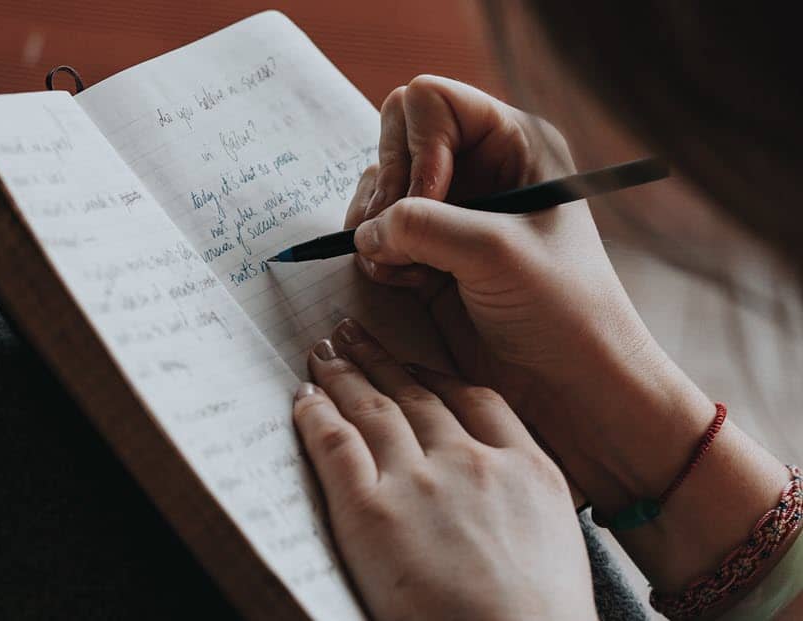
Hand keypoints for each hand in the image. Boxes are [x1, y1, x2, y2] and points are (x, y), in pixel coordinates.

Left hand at [293, 318, 595, 620]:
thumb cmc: (540, 617)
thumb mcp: (559, 539)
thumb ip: (524, 498)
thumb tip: (499, 496)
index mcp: (526, 468)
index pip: (475, 399)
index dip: (436, 375)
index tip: (415, 363)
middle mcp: (471, 461)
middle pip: (416, 394)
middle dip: (381, 359)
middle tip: (354, 335)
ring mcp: (420, 482)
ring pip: (374, 408)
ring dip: (345, 375)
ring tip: (325, 353)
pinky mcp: (371, 511)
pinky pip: (335, 444)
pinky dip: (316, 415)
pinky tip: (305, 397)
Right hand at [345, 75, 714, 514]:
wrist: (572, 384)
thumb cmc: (562, 310)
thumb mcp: (494, 252)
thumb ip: (422, 224)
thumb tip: (365, 229)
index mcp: (513, 144)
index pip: (430, 102)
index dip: (417, 148)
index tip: (429, 203)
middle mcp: (479, 169)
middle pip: (394, 139)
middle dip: (387, 188)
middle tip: (397, 235)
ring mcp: (451, 213)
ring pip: (379, 190)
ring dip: (377, 227)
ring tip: (404, 268)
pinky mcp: (430, 255)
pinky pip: (377, 234)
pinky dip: (378, 256)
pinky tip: (407, 283)